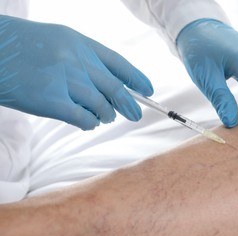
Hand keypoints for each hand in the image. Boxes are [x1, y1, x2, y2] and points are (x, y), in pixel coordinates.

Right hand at [0, 15, 152, 129]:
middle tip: (136, 115)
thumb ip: (83, 60)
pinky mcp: (50, 101)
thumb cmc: (21, 48)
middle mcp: (76, 60)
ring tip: (101, 117)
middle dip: (129, 105)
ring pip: (101, 107)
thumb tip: (109, 87)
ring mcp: (64, 80)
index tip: (149, 90)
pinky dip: (89, 123)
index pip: (118, 63)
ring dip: (105, 115)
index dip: (137, 78)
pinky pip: (84, 119)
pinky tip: (87, 123)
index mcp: (79, 42)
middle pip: (115, 89)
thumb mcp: (57, 42)